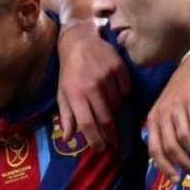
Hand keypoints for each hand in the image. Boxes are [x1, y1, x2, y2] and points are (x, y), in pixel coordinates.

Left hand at [56, 19, 131, 150]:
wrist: (79, 41)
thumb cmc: (69, 71)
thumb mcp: (63, 93)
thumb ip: (66, 117)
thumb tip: (68, 140)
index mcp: (75, 95)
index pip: (87, 125)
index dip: (95, 140)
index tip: (100, 148)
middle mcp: (92, 87)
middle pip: (106, 119)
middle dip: (110, 135)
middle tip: (112, 142)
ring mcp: (107, 77)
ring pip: (118, 106)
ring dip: (115, 112)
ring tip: (109, 110)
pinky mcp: (119, 68)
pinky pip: (126, 91)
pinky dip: (123, 96)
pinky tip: (116, 93)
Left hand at [146, 53, 189, 181]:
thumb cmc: (184, 93)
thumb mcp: (169, 112)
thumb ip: (169, 133)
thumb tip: (177, 162)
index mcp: (153, 119)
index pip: (154, 150)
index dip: (165, 168)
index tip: (177, 180)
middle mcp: (162, 114)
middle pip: (171, 148)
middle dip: (186, 165)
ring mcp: (177, 107)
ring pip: (185, 140)